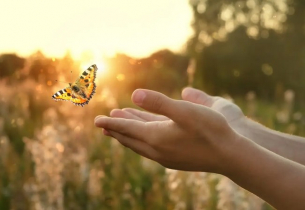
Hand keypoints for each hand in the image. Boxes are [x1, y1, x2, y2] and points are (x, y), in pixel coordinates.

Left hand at [95, 89, 240, 173]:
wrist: (229, 156)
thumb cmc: (210, 130)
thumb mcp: (184, 111)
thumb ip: (159, 103)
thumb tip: (134, 95)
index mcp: (156, 137)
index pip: (127, 129)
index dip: (111, 123)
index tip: (96, 120)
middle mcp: (157, 150)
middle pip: (130, 138)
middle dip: (116, 130)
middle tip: (103, 124)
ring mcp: (165, 157)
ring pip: (139, 144)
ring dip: (128, 136)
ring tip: (119, 129)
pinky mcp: (174, 159)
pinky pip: (150, 149)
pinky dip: (141, 141)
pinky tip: (145, 140)